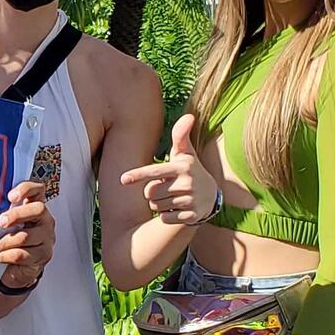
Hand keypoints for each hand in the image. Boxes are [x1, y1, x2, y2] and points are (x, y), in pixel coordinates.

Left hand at [0, 179, 54, 281]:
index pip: (38, 189)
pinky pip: (21, 254)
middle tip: (1, 222)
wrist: (16, 269)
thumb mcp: (5, 224)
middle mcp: (44, 220)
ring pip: (26, 235)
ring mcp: (46, 238)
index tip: (11, 196)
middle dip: (16, 215)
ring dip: (5, 242)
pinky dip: (5, 256)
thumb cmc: (10, 241)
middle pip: (38, 209)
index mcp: (34, 207)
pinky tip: (0, 256)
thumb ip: (2, 212)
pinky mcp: (42, 256)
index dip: (26, 189)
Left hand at [122, 115, 242, 225]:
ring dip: (159, 204)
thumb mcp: (186, 154)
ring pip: (156, 207)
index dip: (138, 175)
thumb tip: (188, 116)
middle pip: (150, 193)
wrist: (212, 196)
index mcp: (181, 167)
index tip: (123, 179)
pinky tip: (177, 209)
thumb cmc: (191, 171)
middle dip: (152, 192)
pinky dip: (167, 216)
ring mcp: (190, 201)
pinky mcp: (191, 217)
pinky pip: (165, 219)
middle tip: (165, 188)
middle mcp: (186, 184)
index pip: (155, 172)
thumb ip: (180, 136)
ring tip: (172, 198)